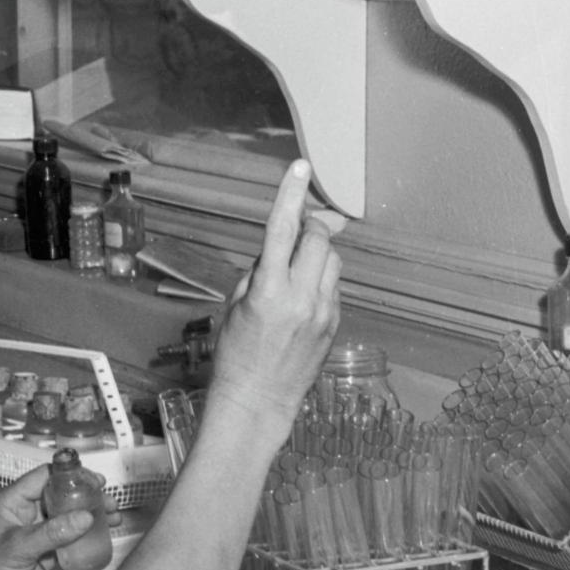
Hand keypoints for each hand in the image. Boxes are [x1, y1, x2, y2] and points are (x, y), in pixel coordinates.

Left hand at [0, 465, 100, 569]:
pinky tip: (101, 538)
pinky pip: (67, 540)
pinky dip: (84, 538)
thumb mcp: (18, 548)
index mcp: (11, 502)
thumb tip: (86, 517)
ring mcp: (34, 534)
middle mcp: (23, 514)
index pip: (44, 478)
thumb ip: (52, 532)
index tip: (95, 480)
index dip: (70, 475)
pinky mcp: (42, 554)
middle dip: (87, 498)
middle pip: (60, 497)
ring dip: (89, 518)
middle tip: (110, 503)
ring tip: (114, 519)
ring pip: (66, 518)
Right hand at [208, 159, 342, 429]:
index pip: (281, 230)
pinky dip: (320, 281)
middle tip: (296, 231)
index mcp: (268, 291)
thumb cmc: (235, 355)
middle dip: (309, 228)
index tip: (299, 167)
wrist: (257, 402)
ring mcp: (323, 312)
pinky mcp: (335, 325)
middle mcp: (301, 298)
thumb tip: (279, 247)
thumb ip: (259, 271)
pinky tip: (302, 300)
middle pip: (319, 239)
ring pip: (333, 261)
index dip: (290, 194)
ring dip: (317, 254)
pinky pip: (334, 287)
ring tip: (295, 271)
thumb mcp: (235, 305)